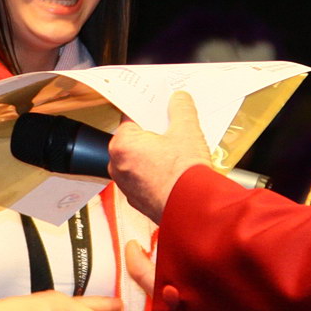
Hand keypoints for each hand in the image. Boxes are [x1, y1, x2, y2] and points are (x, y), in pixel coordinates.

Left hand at [108, 92, 213, 218]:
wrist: (194, 211)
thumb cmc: (184, 176)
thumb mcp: (187, 130)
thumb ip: (181, 108)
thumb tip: (179, 99)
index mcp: (122, 145)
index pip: (130, 117)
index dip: (148, 110)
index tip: (159, 107)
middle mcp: (117, 166)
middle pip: (135, 139)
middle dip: (153, 133)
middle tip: (173, 130)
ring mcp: (126, 185)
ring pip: (139, 159)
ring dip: (155, 154)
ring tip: (178, 152)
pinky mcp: (138, 200)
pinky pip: (144, 178)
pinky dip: (156, 173)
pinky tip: (175, 171)